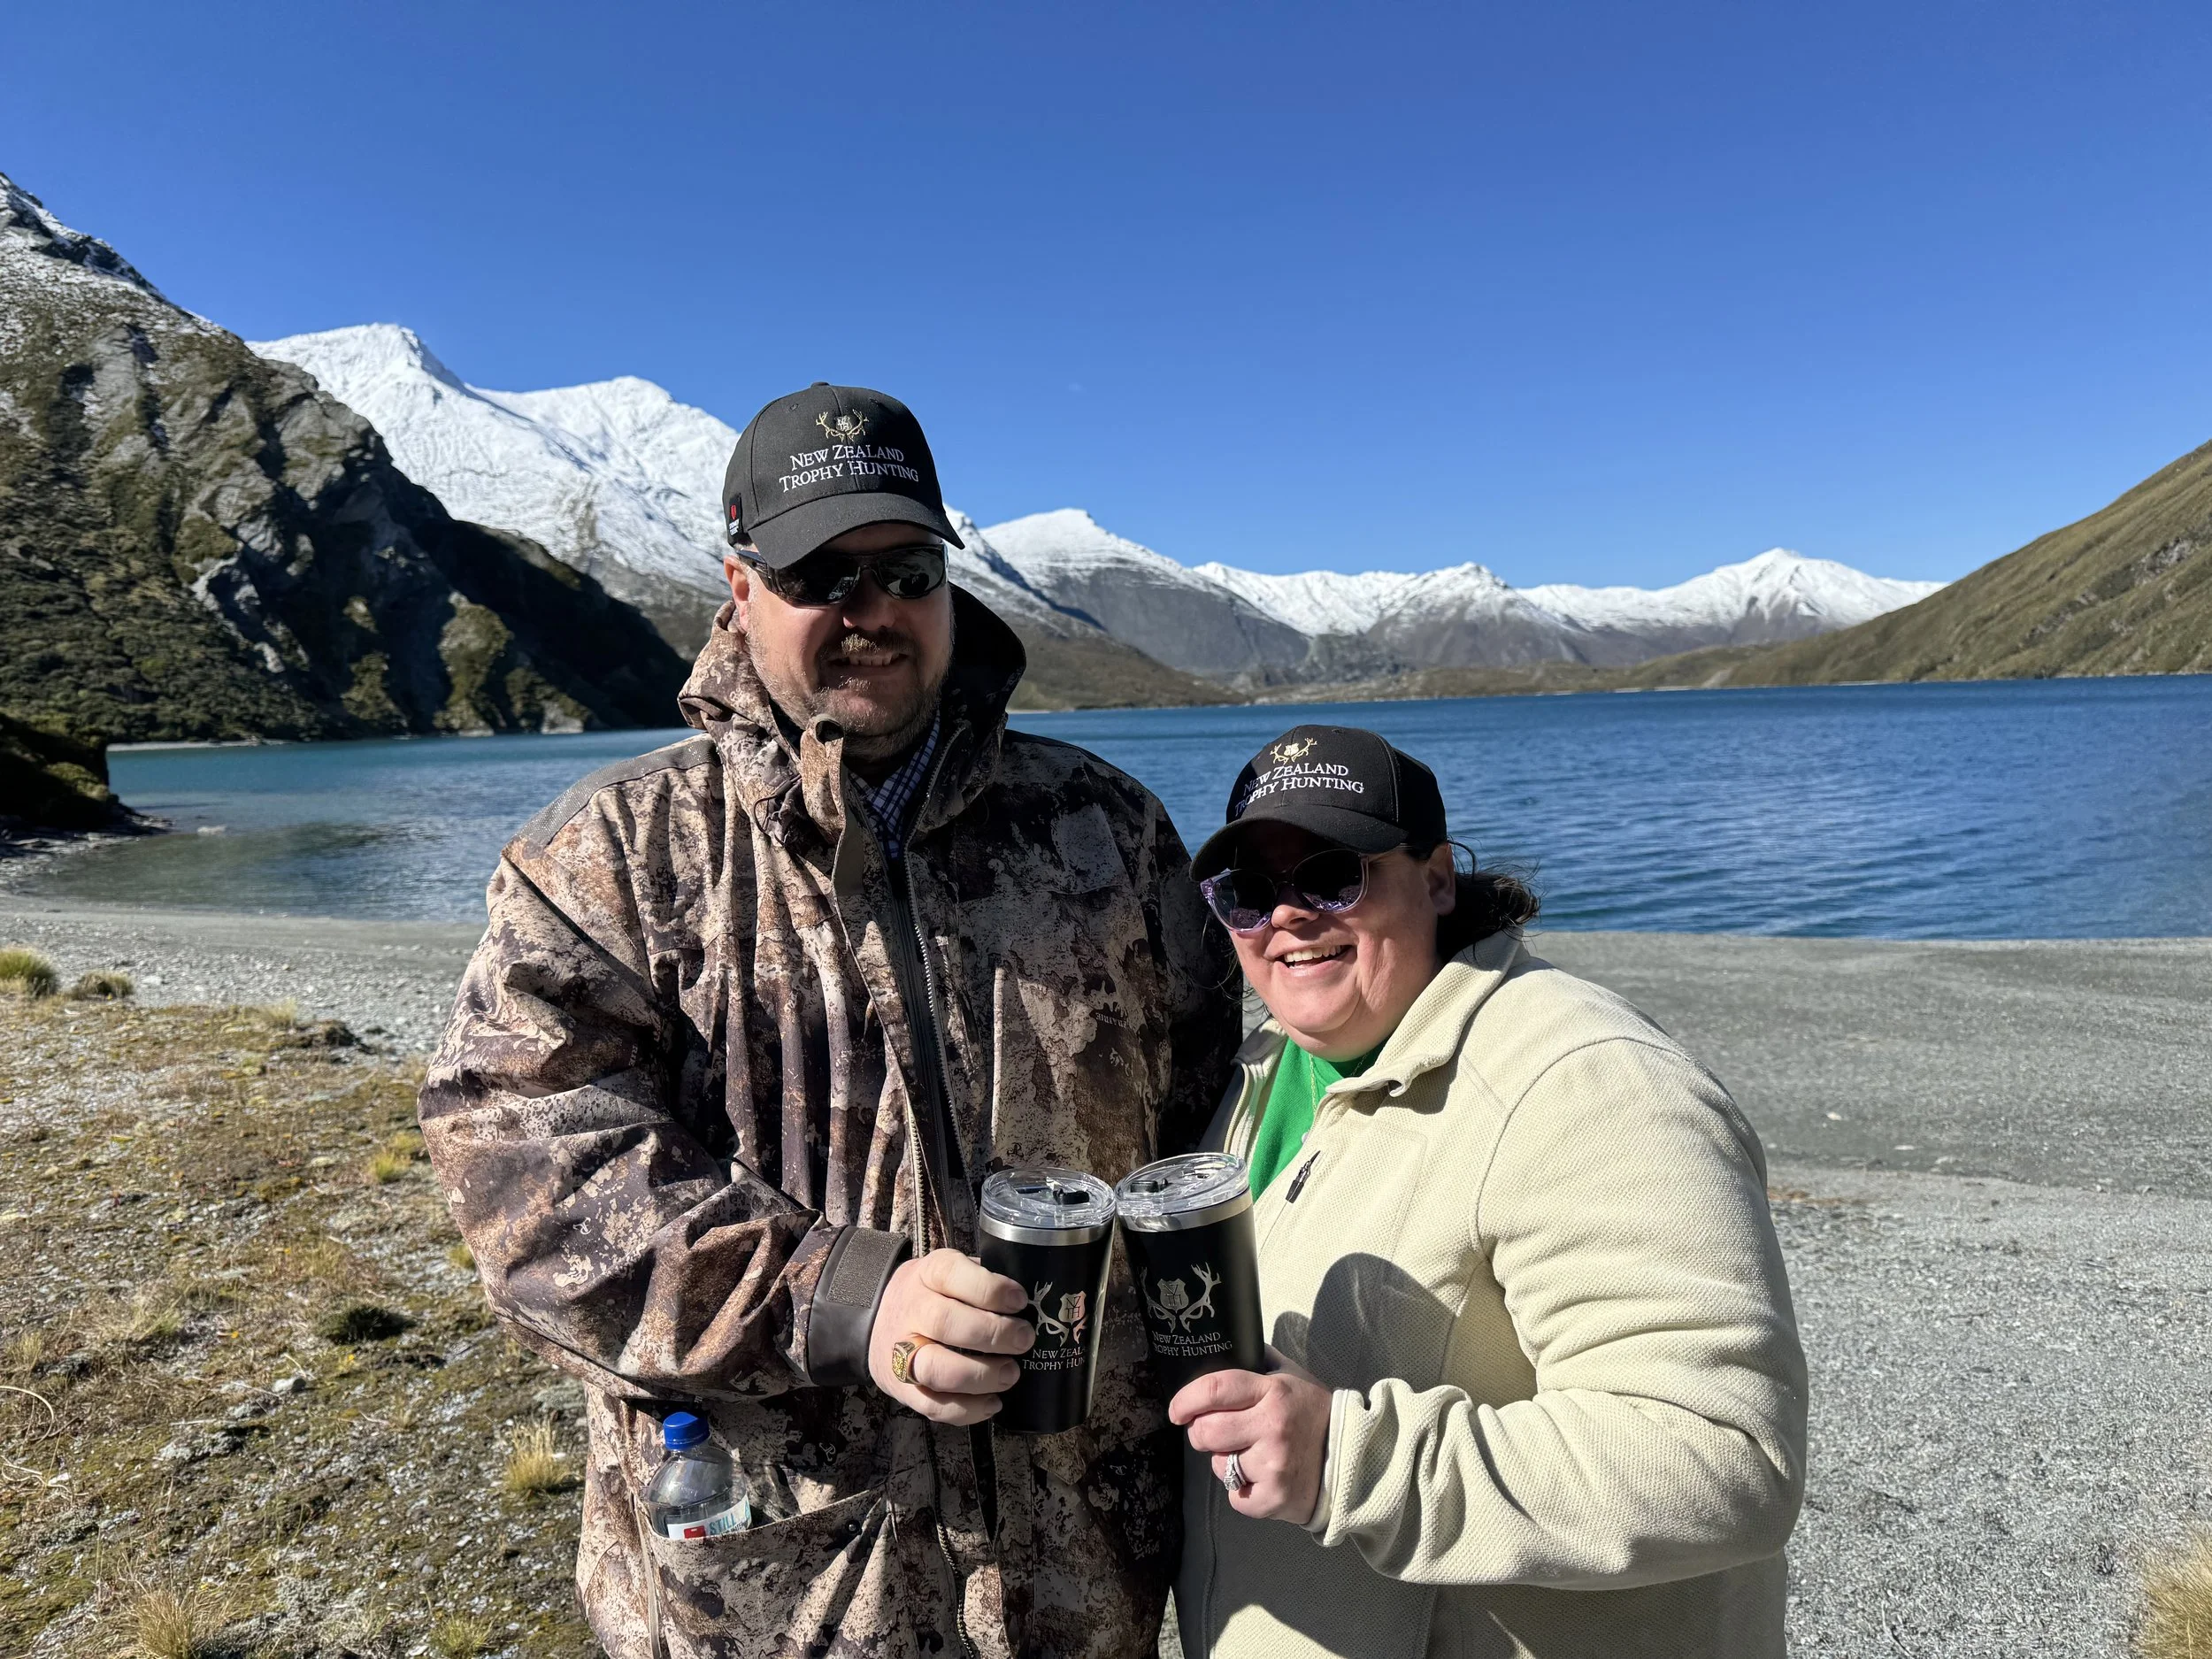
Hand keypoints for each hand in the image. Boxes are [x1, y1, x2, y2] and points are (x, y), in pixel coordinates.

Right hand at [867, 1248, 1033, 1424]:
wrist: (879, 1320)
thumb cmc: (932, 1294)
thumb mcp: (951, 1272)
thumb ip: (982, 1280)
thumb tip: (1032, 1302)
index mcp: (927, 1275)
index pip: (952, 1275)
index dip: (989, 1289)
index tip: (1020, 1300)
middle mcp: (911, 1311)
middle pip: (945, 1323)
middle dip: (993, 1334)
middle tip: (1024, 1340)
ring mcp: (901, 1352)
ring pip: (936, 1368)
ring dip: (980, 1375)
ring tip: (1011, 1374)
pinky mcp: (902, 1388)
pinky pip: (932, 1405)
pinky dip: (967, 1410)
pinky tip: (992, 1403)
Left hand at [1169, 1353, 1332, 1524]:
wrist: (1350, 1458)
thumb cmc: (1313, 1412)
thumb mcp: (1292, 1375)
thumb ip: (1259, 1361)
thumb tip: (1223, 1345)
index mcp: (1274, 1392)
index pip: (1215, 1390)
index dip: (1186, 1400)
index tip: (1177, 1410)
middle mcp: (1273, 1427)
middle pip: (1206, 1432)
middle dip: (1201, 1433)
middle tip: (1215, 1433)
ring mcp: (1274, 1465)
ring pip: (1219, 1466)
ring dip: (1227, 1462)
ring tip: (1253, 1455)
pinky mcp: (1274, 1498)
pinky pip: (1235, 1496)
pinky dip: (1243, 1491)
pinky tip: (1263, 1478)